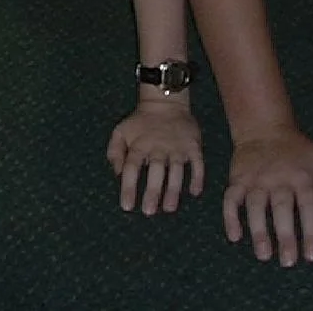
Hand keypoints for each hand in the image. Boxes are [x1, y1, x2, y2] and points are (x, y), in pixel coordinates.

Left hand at [107, 98, 203, 214]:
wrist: (166, 101)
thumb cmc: (141, 122)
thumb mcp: (121, 131)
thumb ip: (114, 151)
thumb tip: (117, 173)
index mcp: (140, 145)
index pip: (132, 167)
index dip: (129, 186)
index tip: (127, 206)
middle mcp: (158, 147)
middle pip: (155, 171)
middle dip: (153, 191)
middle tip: (149, 211)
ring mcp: (177, 146)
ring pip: (176, 169)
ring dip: (173, 189)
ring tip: (169, 207)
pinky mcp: (193, 145)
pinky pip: (197, 162)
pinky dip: (198, 176)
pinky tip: (195, 192)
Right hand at [224, 128, 312, 267]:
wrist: (265, 127)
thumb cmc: (298, 151)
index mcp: (302, 176)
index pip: (308, 206)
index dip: (310, 231)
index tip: (311, 256)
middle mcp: (278, 178)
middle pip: (281, 208)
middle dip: (285, 235)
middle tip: (288, 262)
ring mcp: (256, 179)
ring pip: (255, 205)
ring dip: (258, 230)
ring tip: (264, 254)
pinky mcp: (238, 179)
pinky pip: (230, 199)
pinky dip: (230, 217)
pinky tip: (234, 236)